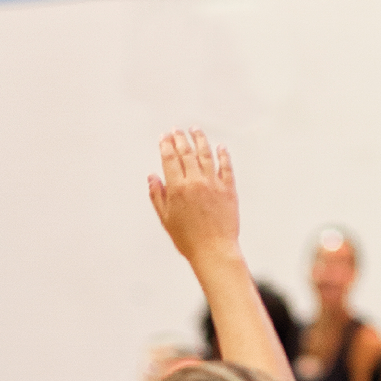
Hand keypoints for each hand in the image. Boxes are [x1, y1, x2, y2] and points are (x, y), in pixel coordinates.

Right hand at [147, 129, 240, 267]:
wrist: (214, 250)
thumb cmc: (187, 239)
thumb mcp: (166, 218)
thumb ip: (157, 195)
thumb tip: (152, 177)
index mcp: (177, 189)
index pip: (170, 159)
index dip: (166, 145)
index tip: (164, 137)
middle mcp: (195, 182)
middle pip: (187, 153)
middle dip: (180, 139)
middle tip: (177, 130)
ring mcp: (214, 183)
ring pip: (206, 154)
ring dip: (200, 140)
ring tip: (195, 130)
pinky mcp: (228, 189)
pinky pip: (226, 166)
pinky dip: (223, 155)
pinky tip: (220, 147)